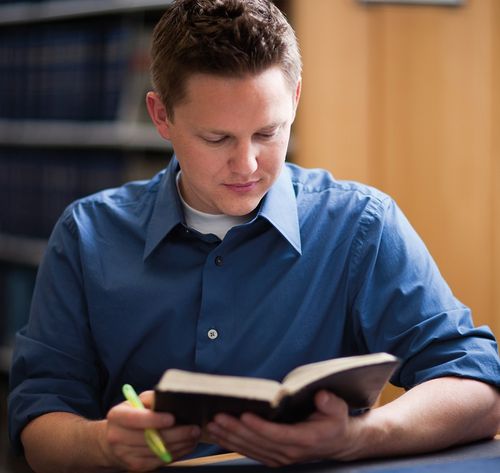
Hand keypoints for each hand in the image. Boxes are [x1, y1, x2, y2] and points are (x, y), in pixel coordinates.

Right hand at [105, 390, 200, 470]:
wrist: (114, 441)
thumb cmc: (132, 415)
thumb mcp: (137, 401)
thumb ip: (151, 399)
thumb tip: (172, 399)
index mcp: (117, 416)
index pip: (135, 418)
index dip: (154, 419)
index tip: (172, 418)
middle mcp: (117, 436)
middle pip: (150, 438)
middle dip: (176, 434)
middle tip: (194, 428)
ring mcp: (125, 454)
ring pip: (157, 451)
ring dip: (180, 444)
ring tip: (194, 436)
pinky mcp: (135, 466)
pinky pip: (159, 461)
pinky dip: (176, 453)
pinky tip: (186, 445)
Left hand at [205, 390, 362, 466]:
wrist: (337, 443)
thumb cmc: (335, 422)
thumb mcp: (339, 409)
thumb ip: (331, 403)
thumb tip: (321, 396)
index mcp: (304, 439)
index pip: (278, 435)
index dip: (260, 427)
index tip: (244, 415)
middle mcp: (289, 452)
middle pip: (258, 442)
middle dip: (236, 430)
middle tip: (217, 417)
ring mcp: (280, 457)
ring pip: (250, 449)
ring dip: (230, 437)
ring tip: (212, 424)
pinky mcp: (273, 457)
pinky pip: (250, 452)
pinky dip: (232, 444)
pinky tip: (218, 435)